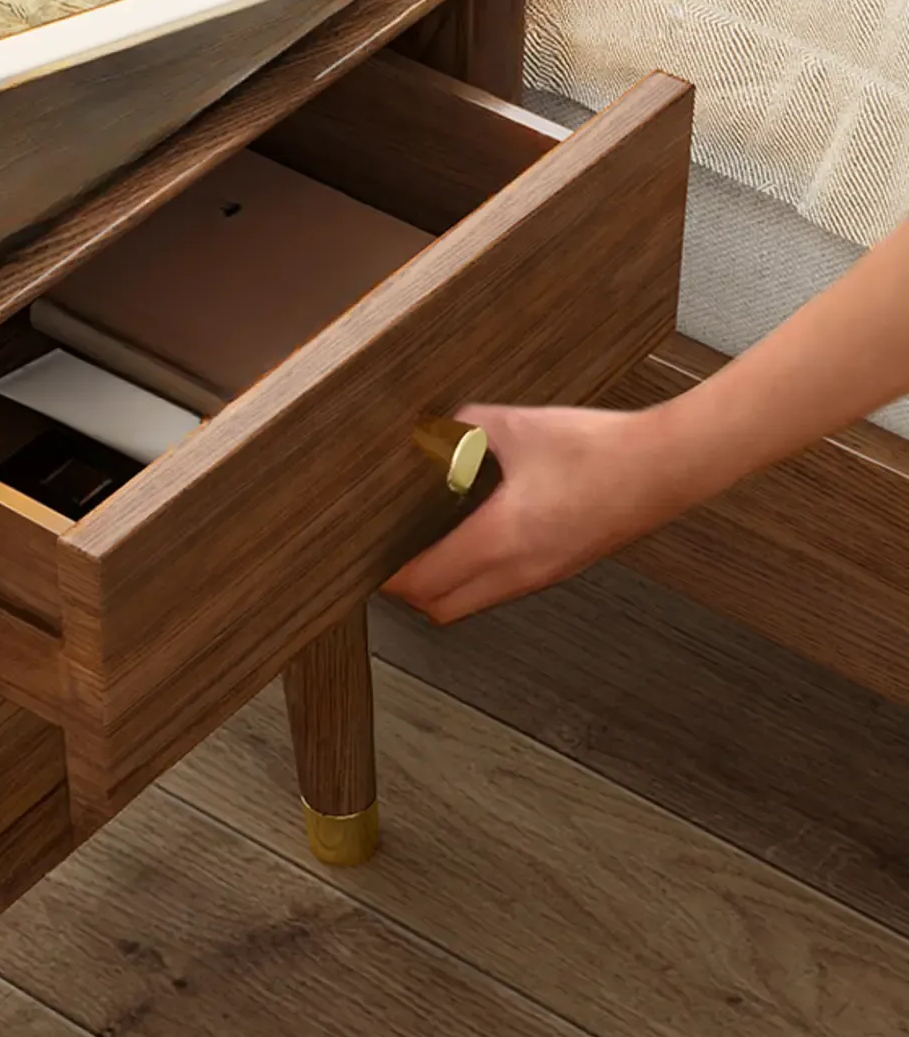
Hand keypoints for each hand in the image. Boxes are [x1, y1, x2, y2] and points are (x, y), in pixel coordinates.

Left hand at [384, 402, 697, 623]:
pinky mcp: (557, 570)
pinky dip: (474, 579)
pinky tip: (474, 541)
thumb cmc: (601, 448)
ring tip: (428, 548)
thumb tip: (431, 434)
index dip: (388, 576)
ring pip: (471, 605)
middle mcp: (519, 570)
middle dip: (409, 590)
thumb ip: (462, 429)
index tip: (369, 557)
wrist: (667, 465)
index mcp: (502, 538)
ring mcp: (540, 576)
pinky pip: (500, 590)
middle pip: (440, 609)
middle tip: (392, 556)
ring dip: (442, 588)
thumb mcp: (517, 426)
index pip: (424, 583)